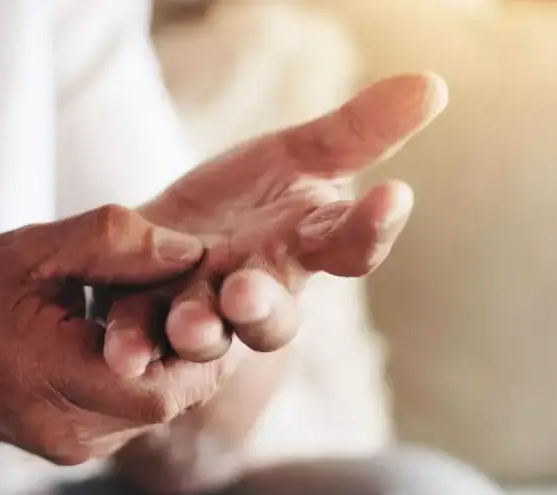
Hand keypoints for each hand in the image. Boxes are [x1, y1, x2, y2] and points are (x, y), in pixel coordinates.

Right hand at [0, 205, 233, 464]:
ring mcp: (69, 448)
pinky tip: (144, 337)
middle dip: (194, 351)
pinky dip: (147, 377)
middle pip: (166, 402)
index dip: (199, 344)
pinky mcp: (72, 449)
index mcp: (46, 378)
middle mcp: (63, 430)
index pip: (160, 385)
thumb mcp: (31, 248)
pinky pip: (131, 417)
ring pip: (154, 412)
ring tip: (179, 311)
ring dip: (174, 364)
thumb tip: (191, 250)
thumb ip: (111, 241)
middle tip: (208, 298)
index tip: (213, 295)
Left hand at [102, 73, 448, 376]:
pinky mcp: (148, 323)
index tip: (393, 194)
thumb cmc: (245, 202)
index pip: (349, 242)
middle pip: (273, 312)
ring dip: (196, 329)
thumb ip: (356, 131)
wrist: (167, 242)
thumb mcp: (296, 155)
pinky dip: (132, 344)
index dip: (372, 224)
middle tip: (244, 292)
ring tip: (183, 326)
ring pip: (207, 334)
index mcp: (302, 247)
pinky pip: (141, 340)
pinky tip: (121, 351)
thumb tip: (435, 83)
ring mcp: (202, 314)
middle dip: (262, 305)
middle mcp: (258, 292)